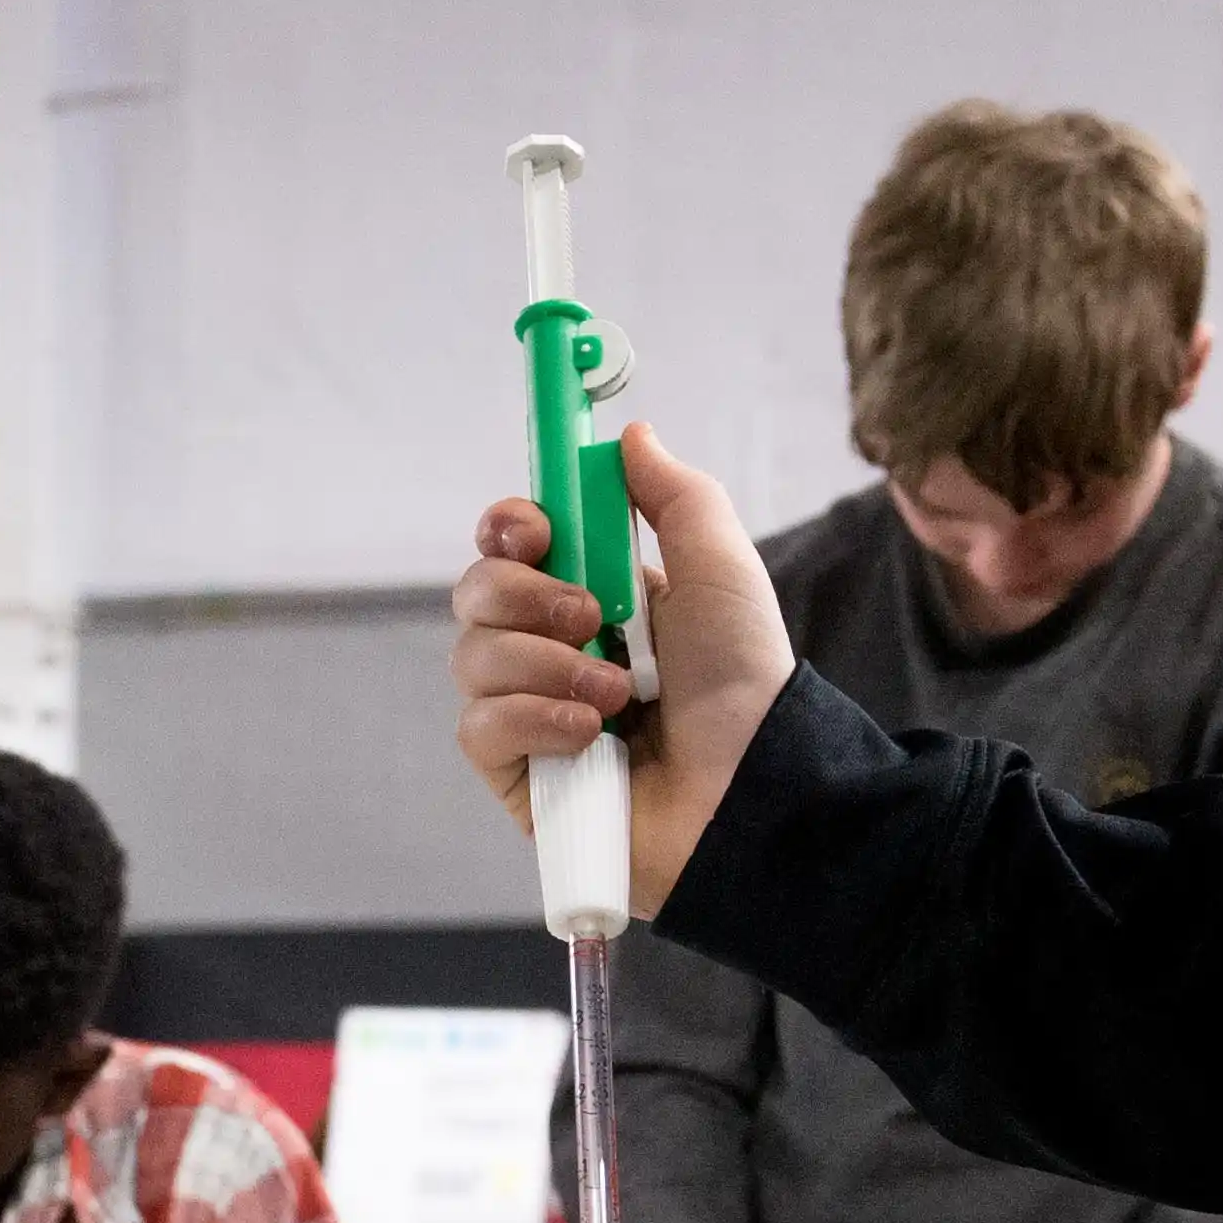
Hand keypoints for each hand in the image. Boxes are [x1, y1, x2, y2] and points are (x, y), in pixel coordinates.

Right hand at [448, 424, 793, 915]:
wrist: (749, 786)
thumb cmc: (744, 683)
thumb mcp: (721, 570)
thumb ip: (674, 495)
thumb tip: (629, 436)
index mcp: (592, 594)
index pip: (510, 544)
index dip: (510, 527)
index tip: (536, 530)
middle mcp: (549, 649)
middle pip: (475, 590)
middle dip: (525, 594)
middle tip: (593, 617)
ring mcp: (528, 713)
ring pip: (472, 655)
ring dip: (547, 664)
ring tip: (618, 695)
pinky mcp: (518, 776)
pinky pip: (479, 725)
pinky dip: (533, 719)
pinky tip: (590, 737)